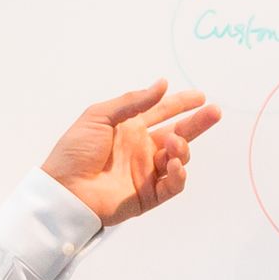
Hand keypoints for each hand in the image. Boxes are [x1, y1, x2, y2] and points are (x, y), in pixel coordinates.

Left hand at [43, 78, 221, 225]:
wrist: (64, 189)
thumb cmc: (74, 151)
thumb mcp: (99, 117)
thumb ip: (132, 102)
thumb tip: (162, 84)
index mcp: (129, 129)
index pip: (161, 113)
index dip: (180, 104)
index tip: (199, 96)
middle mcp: (140, 150)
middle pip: (178, 134)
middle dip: (197, 123)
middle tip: (214, 112)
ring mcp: (145, 173)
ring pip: (178, 158)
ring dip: (182, 148)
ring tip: (174, 142)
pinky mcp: (147, 195)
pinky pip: (172, 185)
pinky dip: (178, 175)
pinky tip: (175, 164)